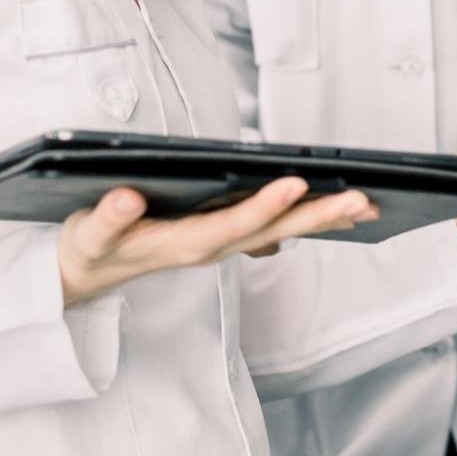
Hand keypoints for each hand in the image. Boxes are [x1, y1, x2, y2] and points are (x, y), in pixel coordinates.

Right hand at [58, 179, 377, 305]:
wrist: (88, 272)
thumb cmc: (91, 245)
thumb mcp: (90, 233)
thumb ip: (107, 219)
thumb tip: (126, 198)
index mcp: (183, 245)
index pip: (231, 225)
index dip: (264, 206)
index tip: (296, 183)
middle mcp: (211, 248)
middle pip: (271, 231)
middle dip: (317, 215)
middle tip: (363, 200)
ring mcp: (221, 246)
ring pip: (280, 231)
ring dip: (323, 219)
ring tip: (367, 205)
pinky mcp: (223, 238)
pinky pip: (274, 229)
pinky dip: (307, 218)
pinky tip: (336, 212)